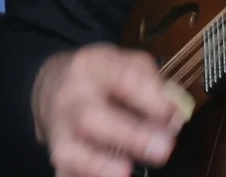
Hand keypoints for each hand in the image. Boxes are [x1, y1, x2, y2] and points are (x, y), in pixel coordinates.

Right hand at [30, 44, 192, 176]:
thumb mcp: (121, 61)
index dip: (151, 97)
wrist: (50, 86)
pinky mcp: (59, 156)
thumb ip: (152, 80)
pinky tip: (110, 175)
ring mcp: (62, 129)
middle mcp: (72, 98)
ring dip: (102, 164)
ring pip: (73, 150)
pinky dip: (87, 176)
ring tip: (127, 168)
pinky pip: (68, 171)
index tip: (173, 111)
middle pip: (92, 117)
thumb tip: (175, 109)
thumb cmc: (95, 78)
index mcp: (91, 67)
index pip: (121, 78)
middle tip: (162, 147)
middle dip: (130, 136)